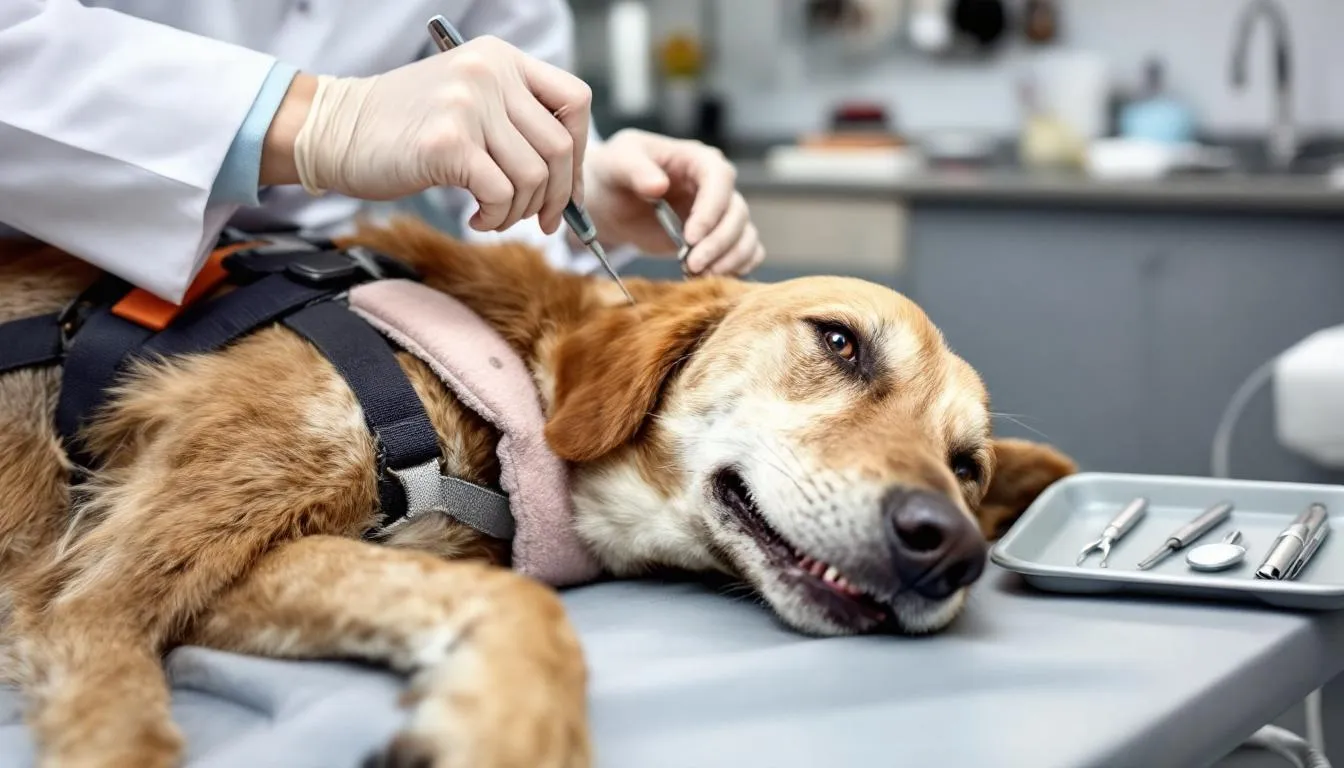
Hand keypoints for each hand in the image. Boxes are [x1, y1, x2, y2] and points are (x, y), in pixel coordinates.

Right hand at [269, 36, 591, 234]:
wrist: (336, 131)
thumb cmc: (404, 128)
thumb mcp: (469, 102)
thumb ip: (517, 122)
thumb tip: (572, 180)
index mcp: (501, 58)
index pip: (575, 101)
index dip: (581, 152)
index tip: (566, 185)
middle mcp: (490, 72)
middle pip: (561, 147)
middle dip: (557, 196)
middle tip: (541, 221)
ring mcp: (469, 104)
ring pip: (534, 176)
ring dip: (520, 211)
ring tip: (493, 215)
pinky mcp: (448, 142)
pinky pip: (501, 194)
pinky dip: (495, 218)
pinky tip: (475, 219)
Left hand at [582, 129, 764, 276]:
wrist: (611, 200)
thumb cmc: (615, 172)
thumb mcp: (617, 163)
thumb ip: (635, 170)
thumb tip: (657, 185)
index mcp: (697, 159)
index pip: (720, 178)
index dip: (711, 209)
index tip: (690, 237)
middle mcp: (715, 185)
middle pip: (737, 212)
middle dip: (718, 243)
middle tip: (691, 266)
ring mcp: (719, 213)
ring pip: (745, 234)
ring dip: (729, 259)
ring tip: (697, 276)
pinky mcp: (717, 237)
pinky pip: (746, 251)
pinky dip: (737, 267)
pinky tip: (710, 278)